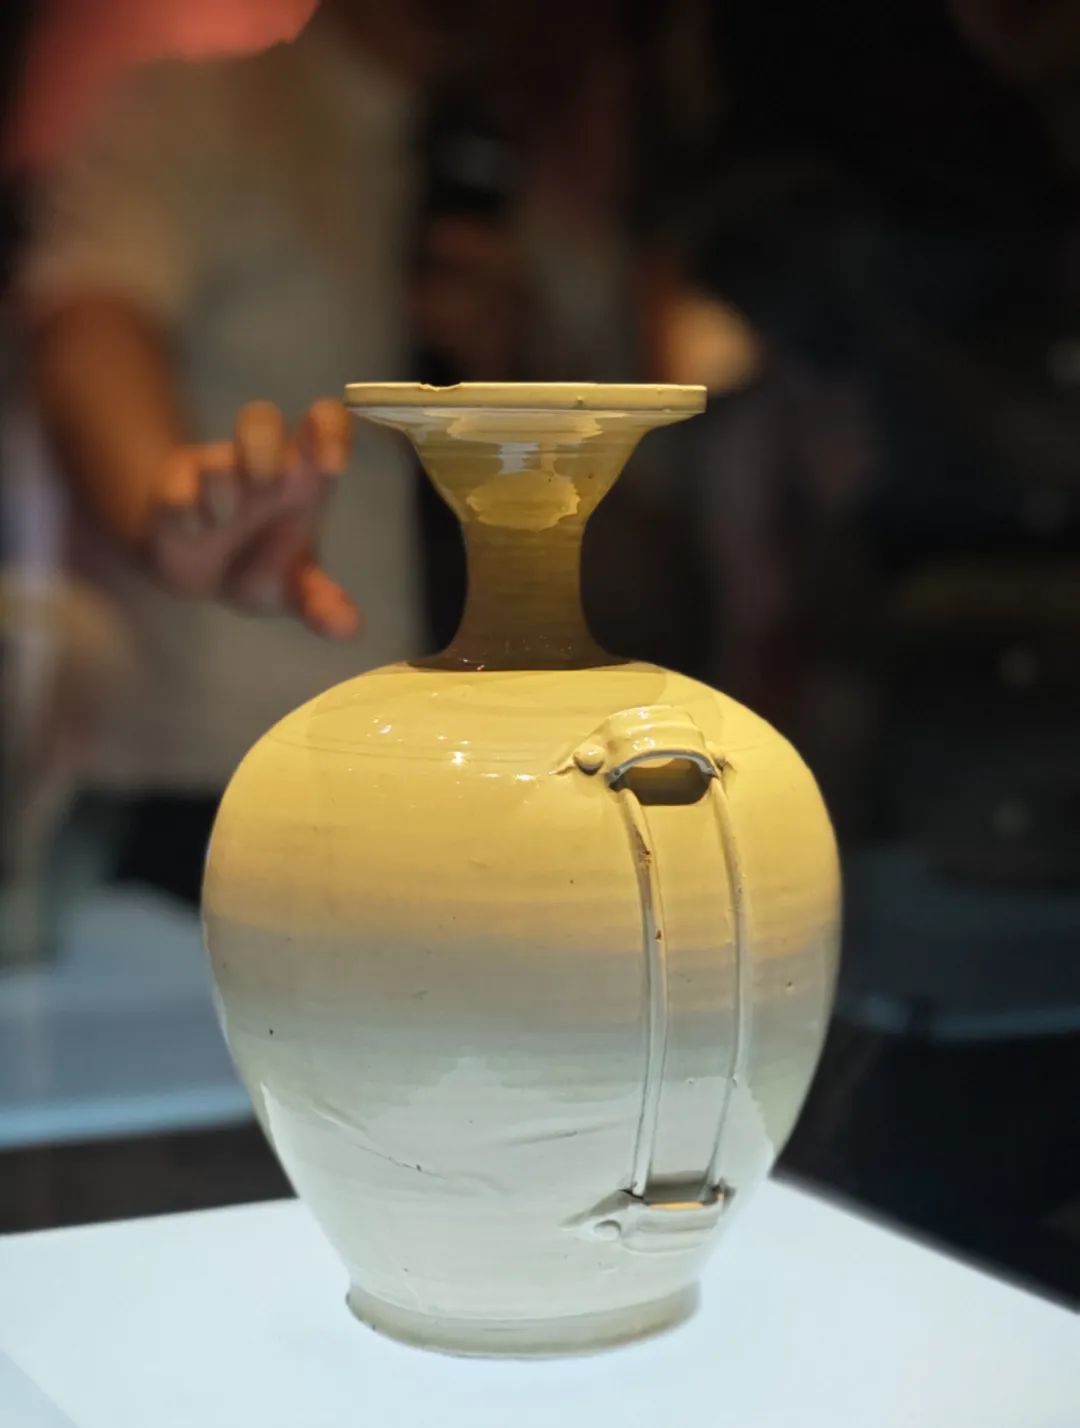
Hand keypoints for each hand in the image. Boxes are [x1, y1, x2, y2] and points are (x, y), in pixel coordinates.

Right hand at [147, 398, 358, 637]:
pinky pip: (176, 488)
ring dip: (224, 485)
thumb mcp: (294, 588)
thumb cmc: (257, 562)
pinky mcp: (173, 490)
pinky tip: (196, 529)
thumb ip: (321, 602)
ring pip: (217, 458)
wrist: (196, 573)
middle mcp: (258, 463)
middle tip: (271, 485)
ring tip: (225, 519)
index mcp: (301, 474)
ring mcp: (213, 472)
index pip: (324, 423)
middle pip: (259, 418)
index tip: (332, 462)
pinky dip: (186, 507)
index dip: (329, 429)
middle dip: (263, 446)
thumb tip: (349, 629)